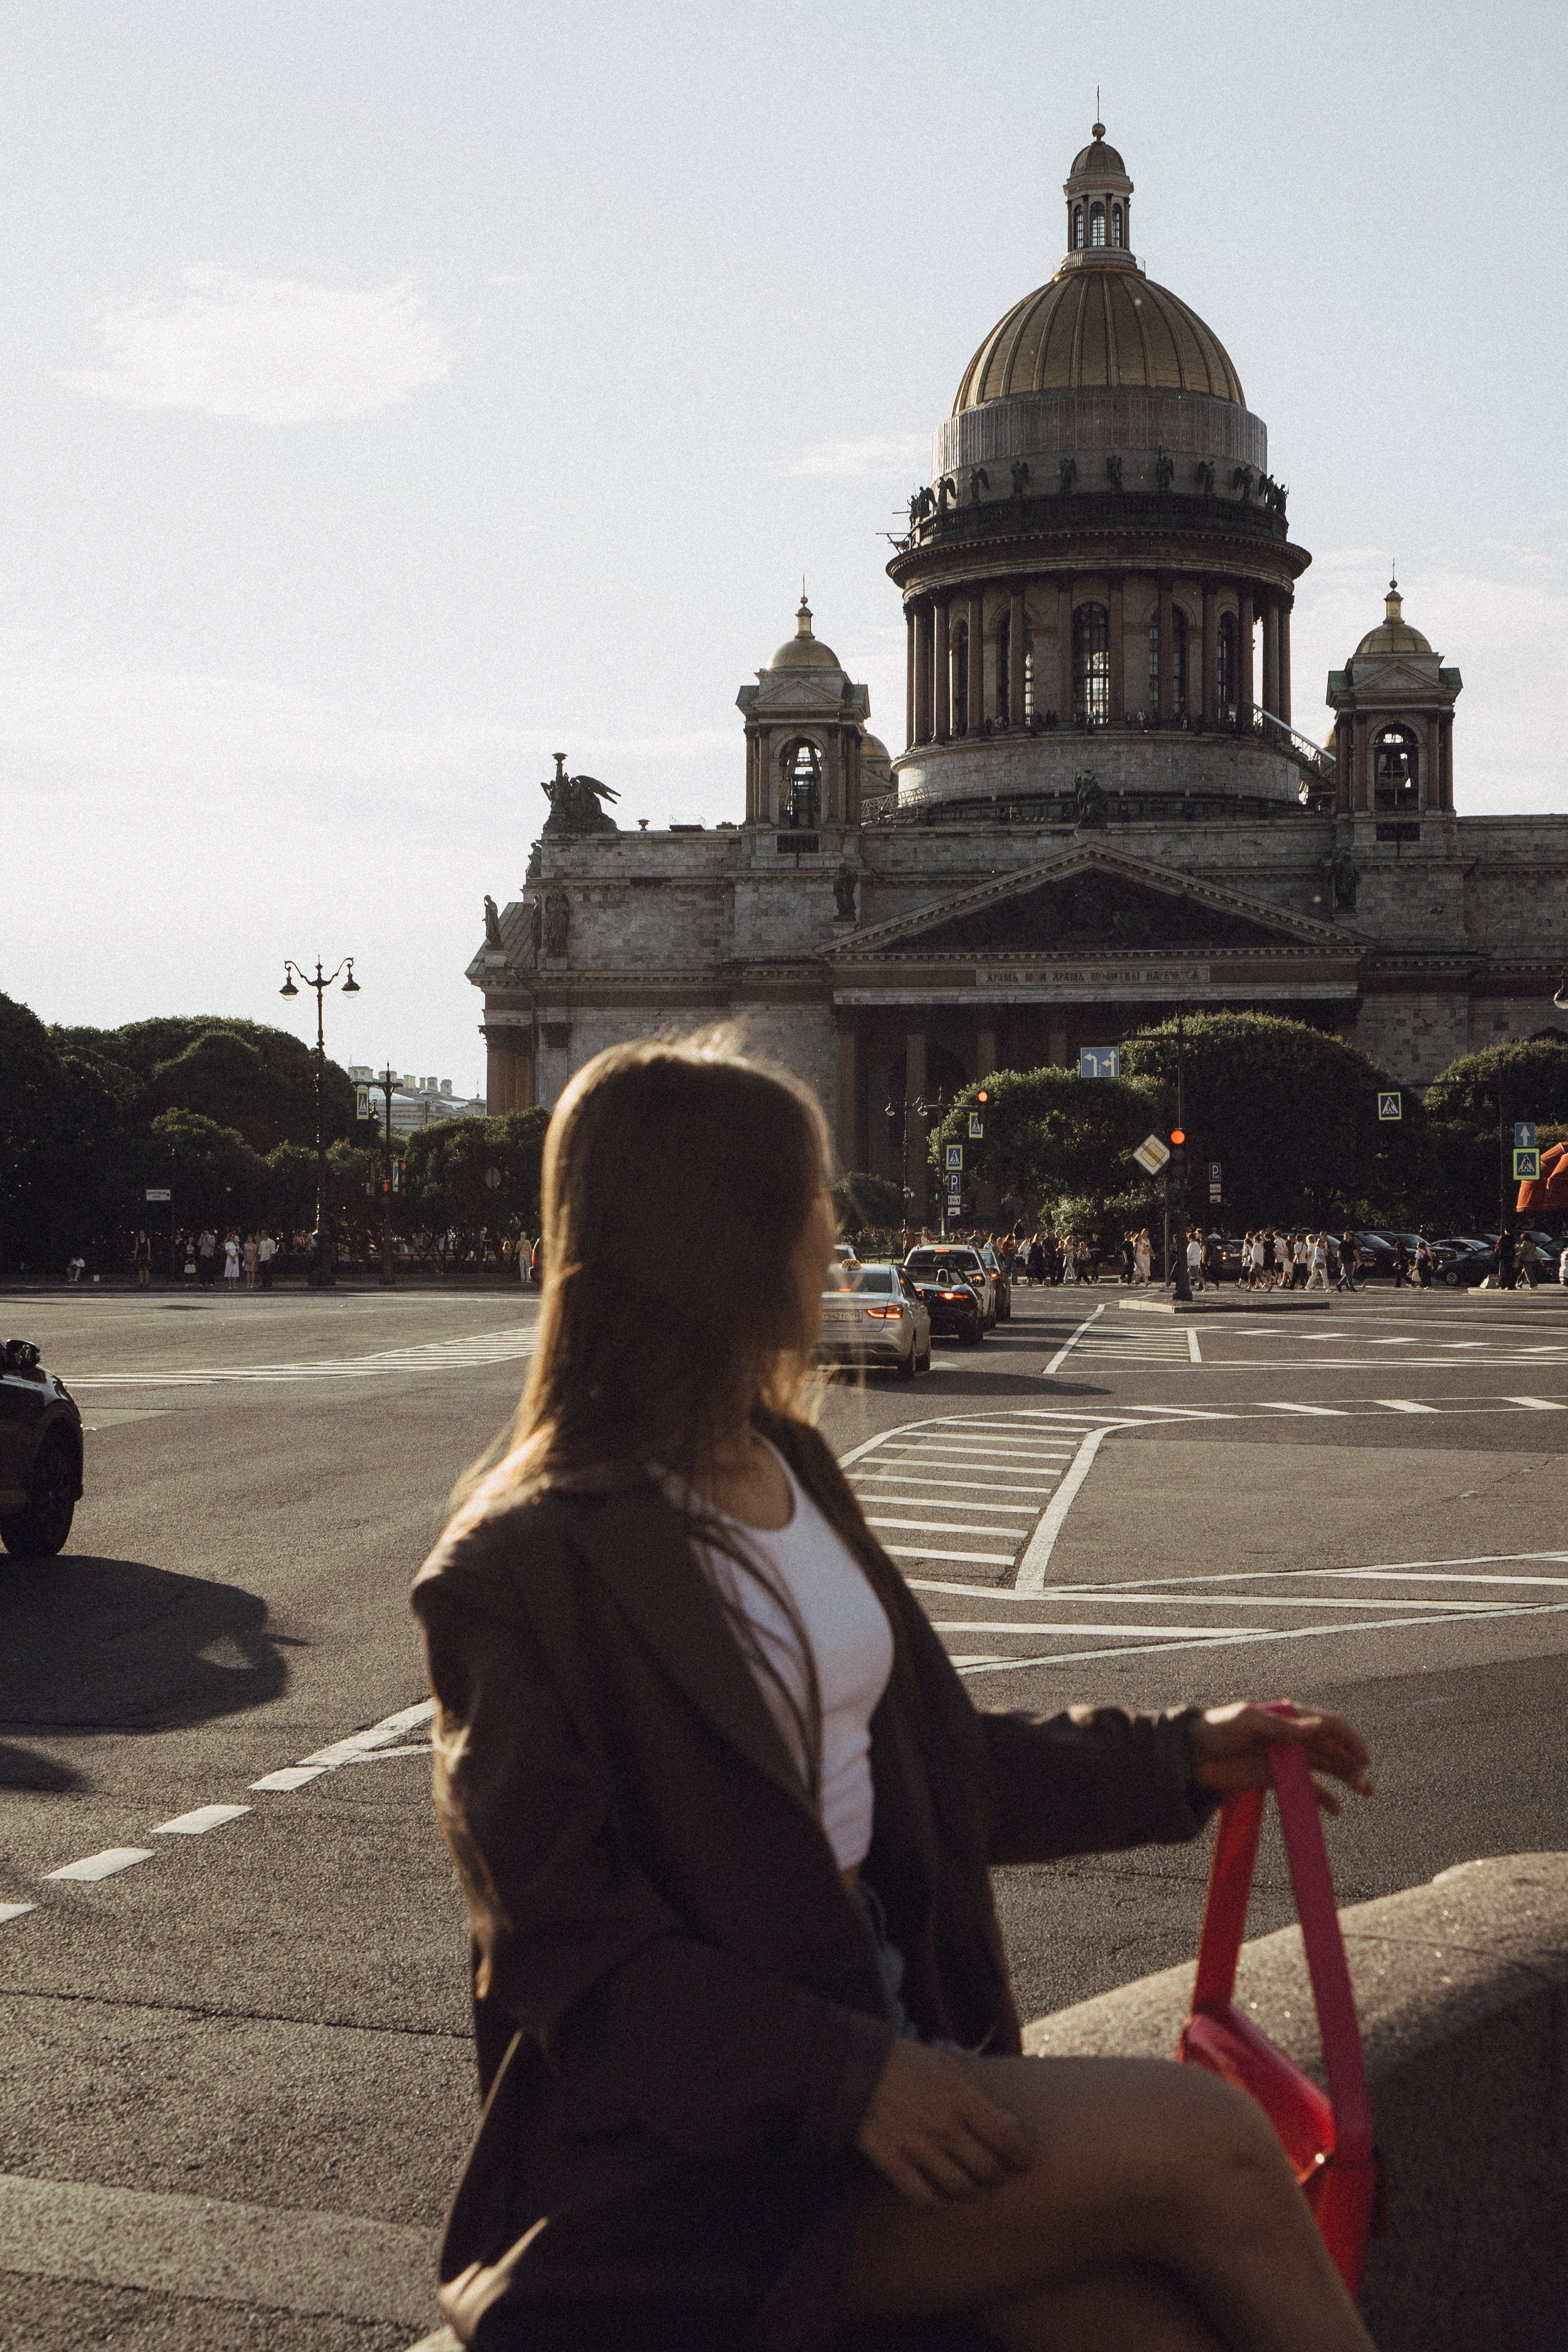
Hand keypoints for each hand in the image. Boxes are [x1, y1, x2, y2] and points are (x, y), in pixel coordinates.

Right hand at [853, 2035, 1030, 2205]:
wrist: (857, 2064)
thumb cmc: (910, 2065)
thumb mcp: (950, 2069)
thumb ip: (980, 2099)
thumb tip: (1011, 2127)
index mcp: (962, 2097)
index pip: (1009, 2141)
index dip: (1021, 2158)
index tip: (1020, 2163)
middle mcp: (943, 2124)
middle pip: (988, 2172)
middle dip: (996, 2177)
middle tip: (992, 2175)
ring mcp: (916, 2145)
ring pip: (961, 2190)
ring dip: (970, 2192)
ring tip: (968, 2184)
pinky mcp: (892, 2160)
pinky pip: (925, 2199)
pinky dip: (938, 2203)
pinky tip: (939, 2193)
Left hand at [1186, 1701, 1374, 1816]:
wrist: (1189, 1755)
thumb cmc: (1215, 1729)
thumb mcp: (1245, 1722)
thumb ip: (1280, 1727)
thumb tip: (1316, 1726)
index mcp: (1288, 1717)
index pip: (1328, 1724)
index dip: (1349, 1738)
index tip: (1364, 1758)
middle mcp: (1292, 1737)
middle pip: (1332, 1748)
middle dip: (1353, 1762)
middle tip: (1366, 1784)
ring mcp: (1286, 1759)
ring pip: (1326, 1767)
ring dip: (1346, 1777)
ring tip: (1365, 1791)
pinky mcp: (1276, 1778)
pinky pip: (1307, 1788)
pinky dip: (1323, 1797)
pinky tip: (1335, 1809)